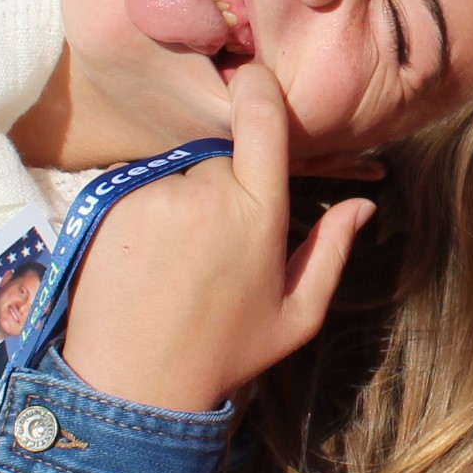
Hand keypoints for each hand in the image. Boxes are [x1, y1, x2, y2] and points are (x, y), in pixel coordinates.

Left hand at [59, 63, 373, 413]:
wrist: (133, 387)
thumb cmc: (224, 353)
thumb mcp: (296, 314)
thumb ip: (332, 251)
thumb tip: (363, 203)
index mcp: (258, 211)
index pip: (262, 116)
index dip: (259, 88)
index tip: (255, 85)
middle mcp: (205, 191)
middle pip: (217, 150)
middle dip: (221, 178)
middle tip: (214, 239)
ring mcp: (153, 194)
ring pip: (175, 170)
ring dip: (179, 197)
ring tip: (175, 258)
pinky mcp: (109, 204)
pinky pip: (136, 185)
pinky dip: (143, 209)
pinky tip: (144, 258)